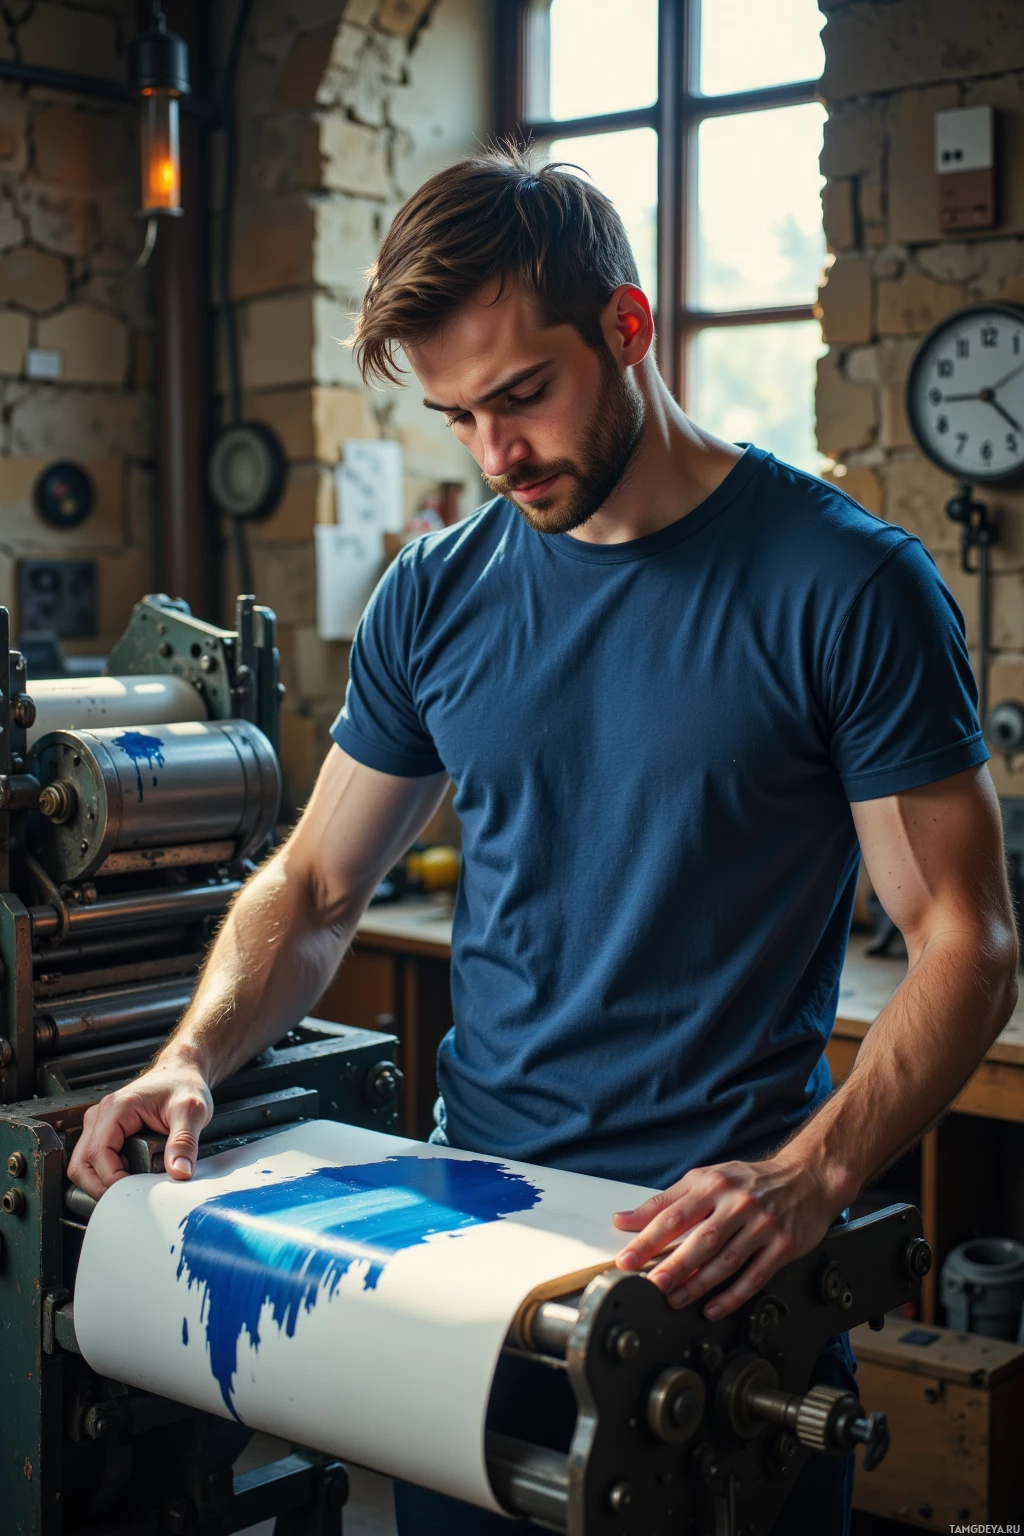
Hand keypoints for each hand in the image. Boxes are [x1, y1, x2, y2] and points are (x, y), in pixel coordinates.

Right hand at [68, 1054, 213, 1199]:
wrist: (182, 1073)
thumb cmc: (183, 1085)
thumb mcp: (191, 1111)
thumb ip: (185, 1142)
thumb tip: (179, 1172)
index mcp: (116, 1108)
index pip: (98, 1154)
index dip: (111, 1180)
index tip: (133, 1193)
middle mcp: (101, 1116)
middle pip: (80, 1164)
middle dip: (99, 1187)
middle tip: (127, 1198)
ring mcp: (100, 1124)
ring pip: (83, 1165)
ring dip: (101, 1182)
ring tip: (130, 1187)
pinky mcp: (106, 1132)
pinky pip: (94, 1161)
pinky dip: (107, 1175)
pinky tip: (129, 1177)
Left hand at [611, 1153, 847, 1318]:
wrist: (806, 1178)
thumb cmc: (748, 1181)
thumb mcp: (705, 1179)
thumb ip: (664, 1201)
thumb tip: (623, 1220)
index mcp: (713, 1184)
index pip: (674, 1214)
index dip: (648, 1239)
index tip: (627, 1259)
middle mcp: (738, 1203)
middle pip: (701, 1238)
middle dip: (675, 1265)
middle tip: (653, 1285)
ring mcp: (762, 1225)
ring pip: (727, 1260)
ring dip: (699, 1284)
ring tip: (676, 1300)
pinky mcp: (783, 1245)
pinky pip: (755, 1275)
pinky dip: (733, 1295)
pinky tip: (714, 1308)